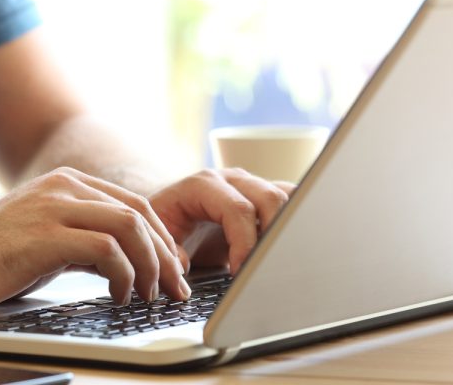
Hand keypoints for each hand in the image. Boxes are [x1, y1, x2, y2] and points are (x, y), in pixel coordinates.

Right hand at [0, 167, 188, 308]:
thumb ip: (89, 242)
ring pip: (128, 227)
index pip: (135, 206)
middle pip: (139, 214)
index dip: (161, 239)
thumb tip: (130, 264)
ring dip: (149, 265)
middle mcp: (66, 187)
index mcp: (70, 183)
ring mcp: (54, 207)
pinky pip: (105, 250)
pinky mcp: (44, 235)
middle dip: (165, 254)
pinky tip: (119, 295)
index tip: (173, 269)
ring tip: (150, 295)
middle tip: (175, 288)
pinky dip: (123, 275)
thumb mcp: (51, 239)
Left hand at [149, 168, 295, 274]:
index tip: (240, 272)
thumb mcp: (156, 236)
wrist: (169, 208)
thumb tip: (182, 266)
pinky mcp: (264, 197)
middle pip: (270, 198)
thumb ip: (168, 252)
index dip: (244, 243)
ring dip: (289, 228)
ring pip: (288, 196)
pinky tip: (289, 247)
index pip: (237, 209)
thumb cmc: (164, 221)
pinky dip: (296, 222)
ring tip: (277, 259)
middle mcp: (232, 180)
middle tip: (263, 268)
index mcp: (203, 185)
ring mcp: (251, 185)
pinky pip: (292, 200)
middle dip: (273, 236)